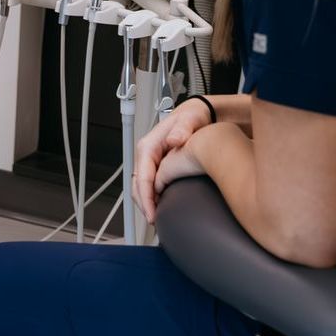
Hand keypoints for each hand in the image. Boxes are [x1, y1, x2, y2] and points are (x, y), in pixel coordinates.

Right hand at [134, 97, 212, 223]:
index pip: (142, 177)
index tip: (152, 213)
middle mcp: (146, 154)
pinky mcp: (156, 165)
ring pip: (140, 186)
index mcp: (148, 145)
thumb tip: (174, 141)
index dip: (146, 197)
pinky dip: (151, 196)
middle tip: (154, 221)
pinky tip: (159, 206)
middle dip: (143, 204)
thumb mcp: (190, 121)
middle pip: (137, 184)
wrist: (198, 114)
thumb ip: (182, 130)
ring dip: (145, 202)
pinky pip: (149, 184)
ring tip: (155, 217)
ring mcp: (150, 160)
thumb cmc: (193, 118)